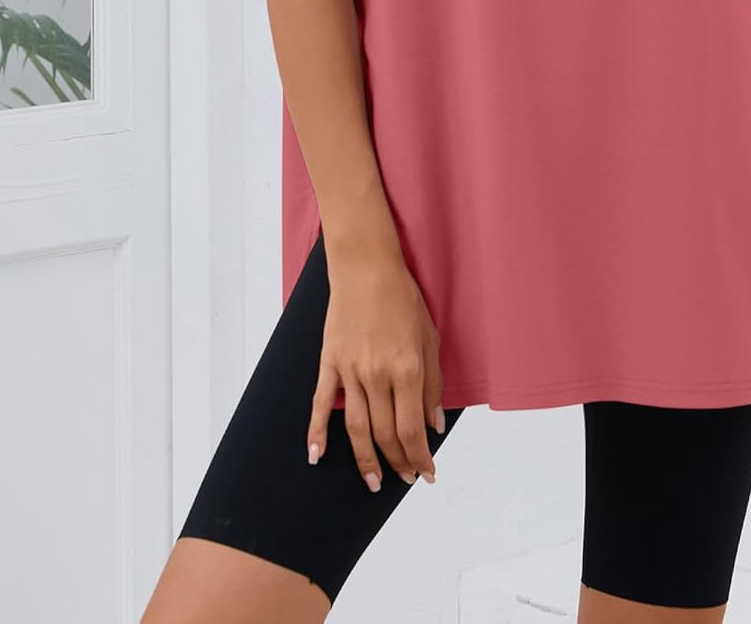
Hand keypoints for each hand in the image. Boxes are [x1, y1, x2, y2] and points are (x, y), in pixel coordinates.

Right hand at [307, 253, 445, 490]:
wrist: (366, 269)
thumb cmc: (403, 300)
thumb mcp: (429, 338)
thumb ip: (432, 384)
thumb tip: (434, 425)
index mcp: (407, 369)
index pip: (412, 429)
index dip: (420, 457)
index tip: (426, 472)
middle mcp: (378, 375)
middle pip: (386, 434)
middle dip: (397, 462)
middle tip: (405, 479)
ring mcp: (350, 370)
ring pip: (356, 428)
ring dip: (365, 460)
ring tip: (373, 482)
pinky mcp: (329, 362)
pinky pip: (320, 404)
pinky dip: (316, 433)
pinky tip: (316, 457)